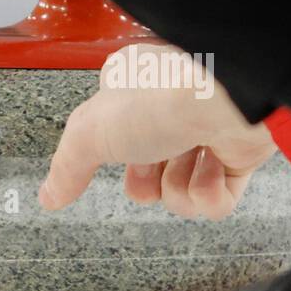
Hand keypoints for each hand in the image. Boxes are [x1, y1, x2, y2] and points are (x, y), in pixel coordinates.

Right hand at [39, 44, 276, 219]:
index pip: (115, 136)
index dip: (113, 156)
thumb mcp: (89, 135)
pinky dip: (211, 197)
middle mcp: (172, 108)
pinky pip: (218, 199)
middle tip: (151, 169)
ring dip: (181, 189)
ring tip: (189, 165)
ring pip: (182, 191)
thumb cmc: (159, 98)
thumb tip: (49, 196)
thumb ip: (66, 169)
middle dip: (148, 182)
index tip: (115, 157)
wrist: (226, 98)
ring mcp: (208, 130)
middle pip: (147, 173)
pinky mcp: (242, 153)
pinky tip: (212, 175)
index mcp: (135, 90)